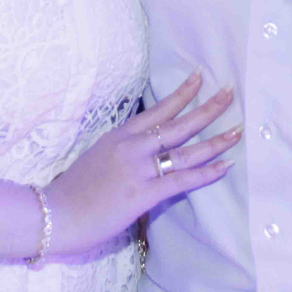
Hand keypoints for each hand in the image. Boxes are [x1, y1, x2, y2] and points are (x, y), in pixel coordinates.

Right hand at [44, 71, 237, 255]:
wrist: (53, 214)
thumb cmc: (72, 191)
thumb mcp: (97, 159)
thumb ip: (122, 153)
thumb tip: (143, 153)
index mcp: (120, 136)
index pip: (157, 109)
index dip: (181, 93)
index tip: (200, 77)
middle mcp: (131, 146)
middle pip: (178, 122)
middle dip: (207, 107)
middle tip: (230, 92)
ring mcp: (138, 168)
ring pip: (185, 149)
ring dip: (215, 140)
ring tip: (238, 130)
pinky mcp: (143, 193)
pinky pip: (181, 180)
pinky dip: (206, 173)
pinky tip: (225, 166)